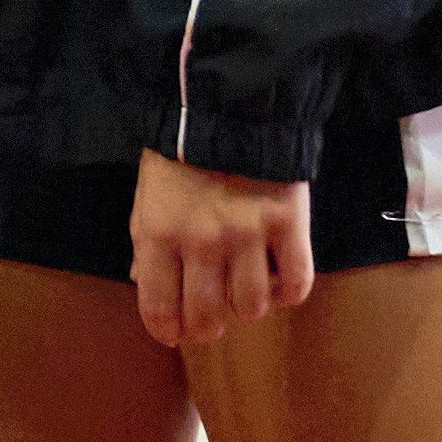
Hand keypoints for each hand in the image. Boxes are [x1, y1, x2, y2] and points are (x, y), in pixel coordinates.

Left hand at [127, 152, 312, 350]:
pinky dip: (287, 293)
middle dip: (207, 328)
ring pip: (252, 307)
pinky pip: (296, 283)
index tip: (174, 334)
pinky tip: (277, 281)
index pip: (158, 308)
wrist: (230, 107)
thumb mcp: (147, 197)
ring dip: (247, 308)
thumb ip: (147, 244)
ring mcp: (249, 236)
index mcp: (158, 235)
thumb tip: (145, 284)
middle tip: (212, 321)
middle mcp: (202, 243)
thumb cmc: (180, 156)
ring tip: (244, 292)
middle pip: (207, 317)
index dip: (166, 331)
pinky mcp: (289, 224)